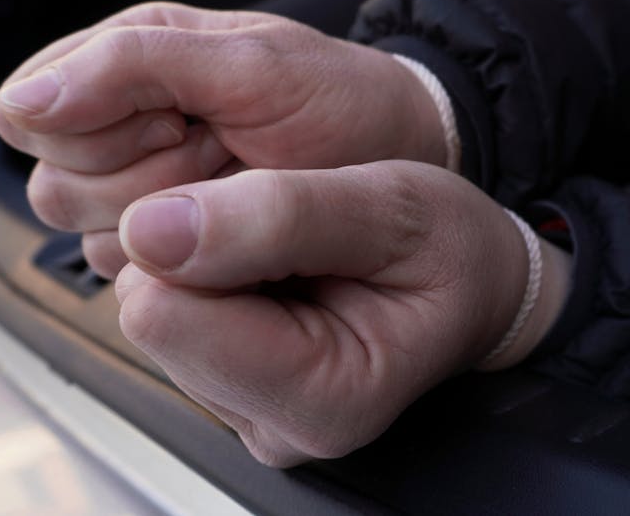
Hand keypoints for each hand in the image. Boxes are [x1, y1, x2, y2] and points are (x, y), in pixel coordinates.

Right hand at [0, 2, 446, 276]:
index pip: (32, 114)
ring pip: (93, 241)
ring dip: (173, 222)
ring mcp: (146, 196)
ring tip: (240, 185)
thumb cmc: (343, 101)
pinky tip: (240, 226)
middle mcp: (122, 130)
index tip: (181, 120)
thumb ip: (136, 66)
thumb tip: (23, 103)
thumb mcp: (254, 65)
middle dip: (145, 178)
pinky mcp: (174, 252)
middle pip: (54, 188)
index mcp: (129, 60)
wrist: (407, 160)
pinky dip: (192, 262)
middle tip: (224, 152)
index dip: (102, 129)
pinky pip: (137, 277)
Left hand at [113, 160, 568, 466]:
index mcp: (323, 396)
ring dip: (211, 261)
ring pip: (156, 310)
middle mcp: (276, 426)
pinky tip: (277, 270)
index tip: (268, 208)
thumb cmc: (454, 251)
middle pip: (152, 315)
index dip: (198, 235)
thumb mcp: (392, 204)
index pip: (164, 314)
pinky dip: (214, 275)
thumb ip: (279, 215)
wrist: (478, 283)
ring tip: (298, 252)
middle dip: (204, 251)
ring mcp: (249, 414)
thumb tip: (150, 229)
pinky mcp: (229, 392)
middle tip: (295, 232)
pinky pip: (174, 314)